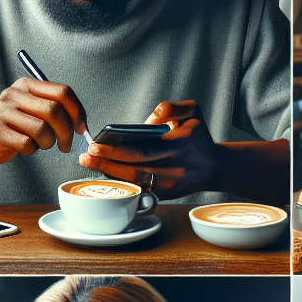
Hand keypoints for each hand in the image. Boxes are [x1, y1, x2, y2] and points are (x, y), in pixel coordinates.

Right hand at [0, 77, 87, 162]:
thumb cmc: (19, 126)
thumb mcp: (36, 110)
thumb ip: (57, 110)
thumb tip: (81, 125)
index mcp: (28, 85)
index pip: (62, 92)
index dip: (77, 111)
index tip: (81, 128)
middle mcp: (14, 94)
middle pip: (53, 110)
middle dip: (66, 132)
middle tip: (66, 145)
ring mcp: (4, 112)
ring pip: (41, 129)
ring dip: (48, 142)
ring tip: (43, 144)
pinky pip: (26, 143)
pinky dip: (32, 150)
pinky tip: (28, 148)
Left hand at [81, 100, 223, 196]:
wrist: (214, 167)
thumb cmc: (199, 137)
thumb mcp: (193, 111)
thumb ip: (171, 107)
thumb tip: (149, 119)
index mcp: (179, 145)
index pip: (142, 149)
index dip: (117, 149)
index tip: (97, 144)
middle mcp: (173, 167)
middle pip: (134, 167)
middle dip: (106, 162)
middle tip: (86, 156)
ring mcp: (168, 184)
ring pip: (134, 181)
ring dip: (109, 174)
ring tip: (89, 164)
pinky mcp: (164, 195)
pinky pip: (138, 191)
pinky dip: (121, 185)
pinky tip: (105, 175)